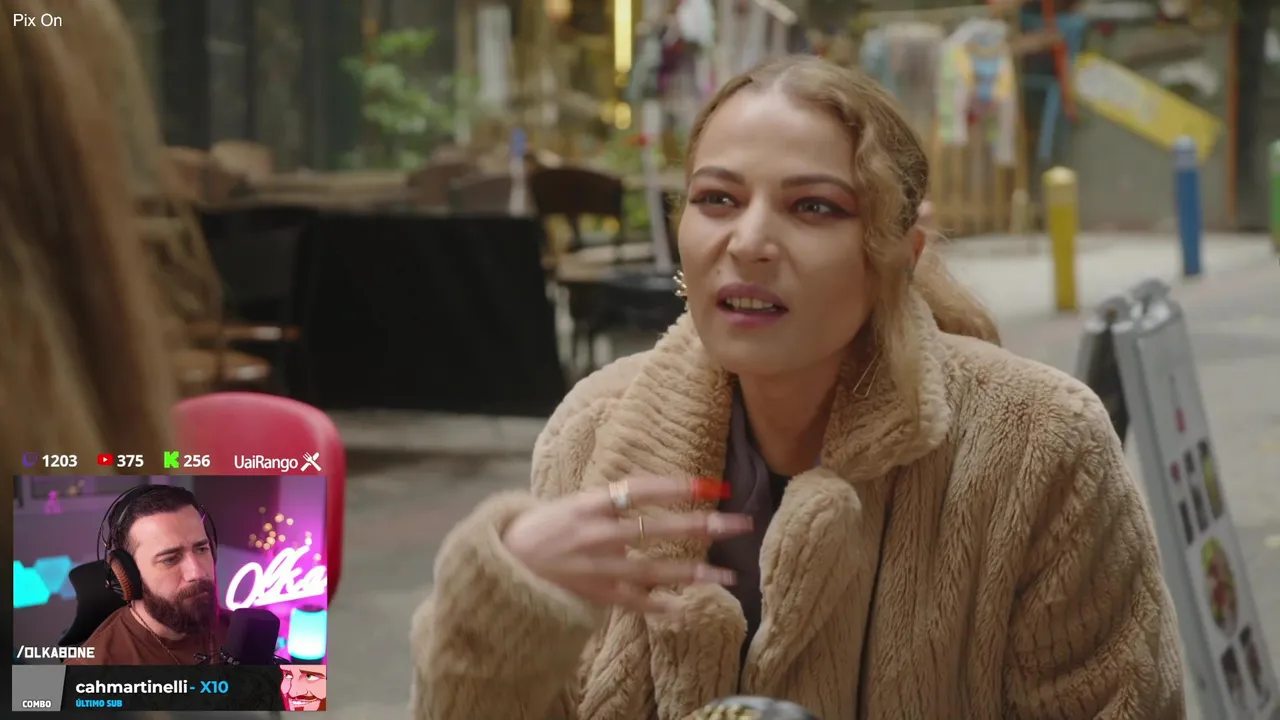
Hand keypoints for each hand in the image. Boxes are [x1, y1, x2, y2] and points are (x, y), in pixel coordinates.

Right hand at [502, 475, 751, 613]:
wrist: (502, 563)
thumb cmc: (541, 528)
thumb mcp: (571, 503)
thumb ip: (608, 502)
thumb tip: (648, 495)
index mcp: (588, 504)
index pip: (639, 489)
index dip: (675, 486)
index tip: (709, 485)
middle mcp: (594, 533)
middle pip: (656, 528)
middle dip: (701, 525)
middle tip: (738, 522)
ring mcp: (595, 567)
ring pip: (652, 570)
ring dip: (692, 573)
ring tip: (727, 575)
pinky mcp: (592, 594)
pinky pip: (632, 601)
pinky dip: (657, 605)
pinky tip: (684, 607)